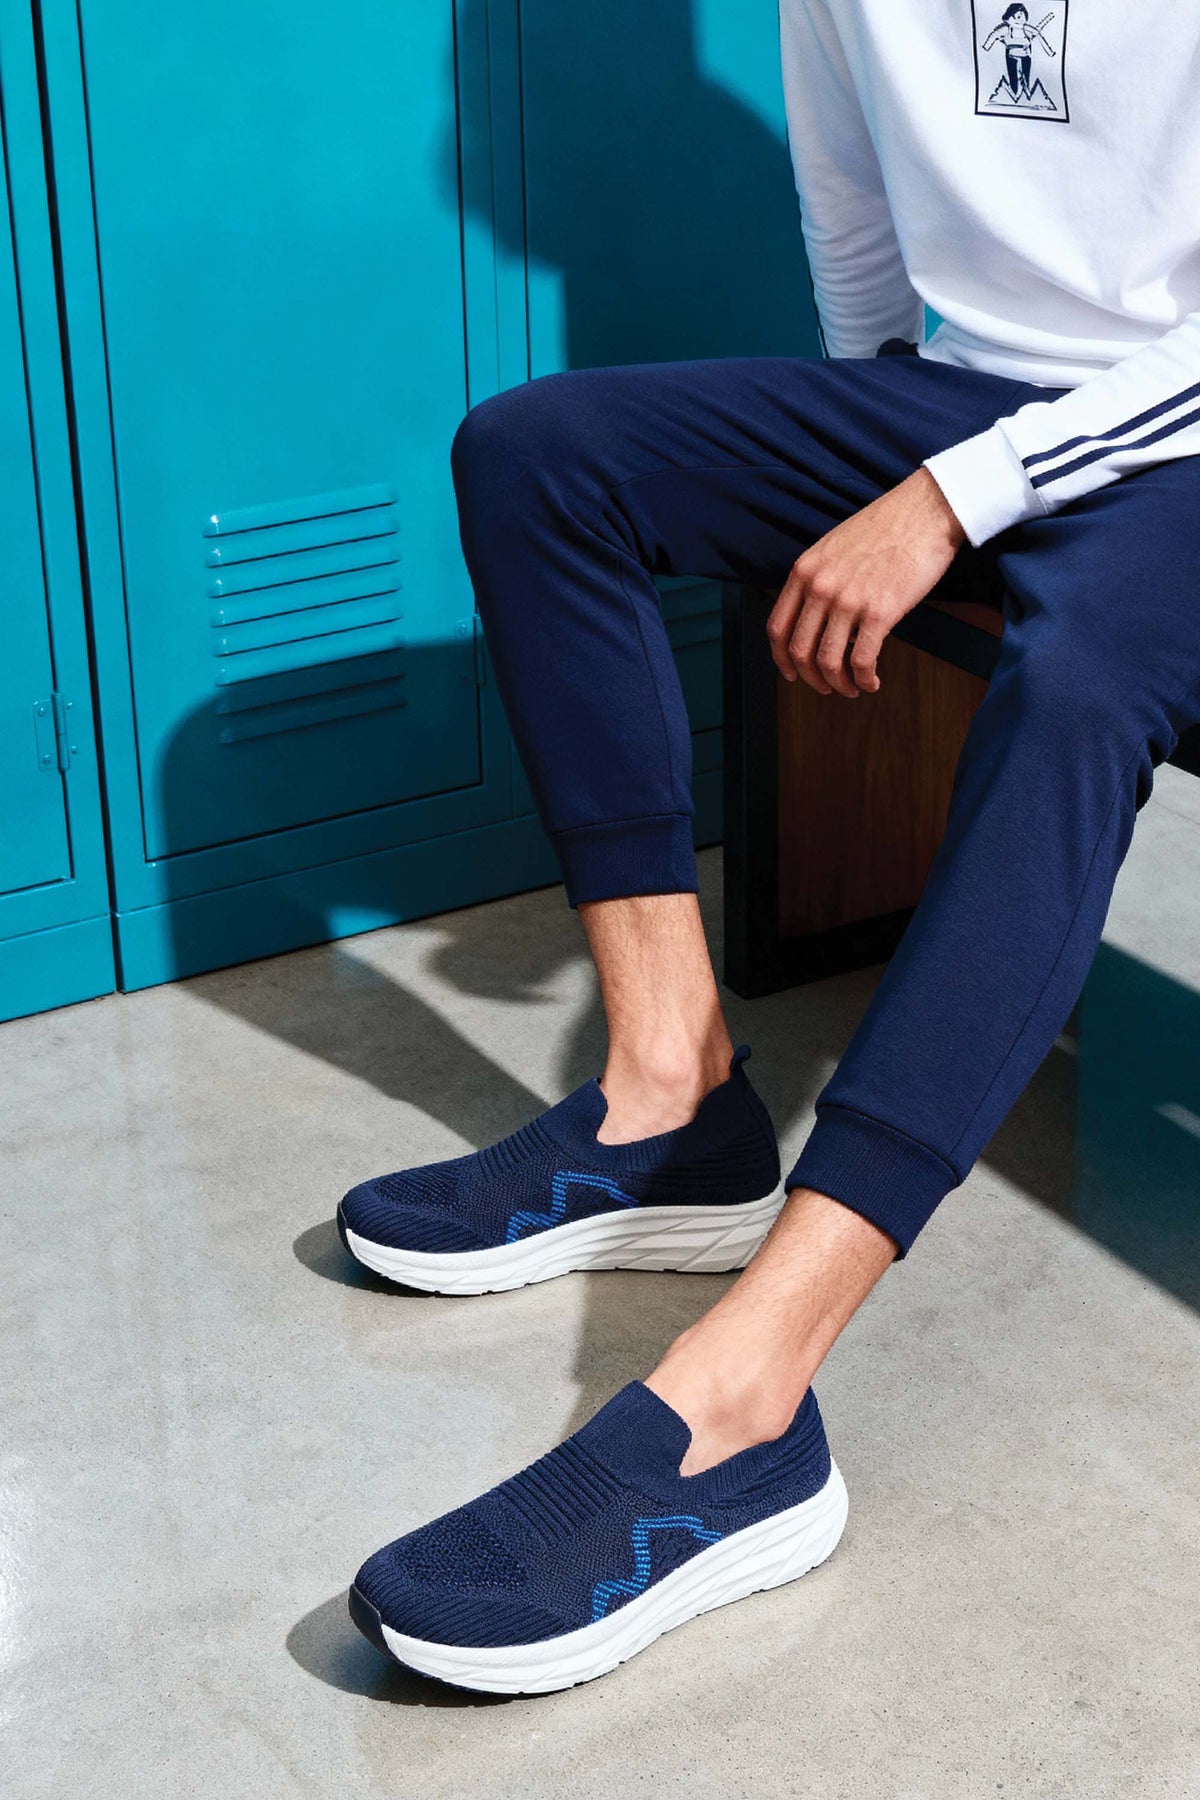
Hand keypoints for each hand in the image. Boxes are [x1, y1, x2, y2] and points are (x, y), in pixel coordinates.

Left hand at [766, 466, 965, 697]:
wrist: (924, 511)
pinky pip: (861, 661)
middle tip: (827, 687)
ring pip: (828, 661)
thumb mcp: (834, 547)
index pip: (777, 627)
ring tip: (852, 689)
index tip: (793, 674)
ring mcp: (847, 600)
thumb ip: (819, 579)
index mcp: (804, 571)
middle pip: (800, 651)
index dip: (782, 659)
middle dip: (811, 678)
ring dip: (839, 684)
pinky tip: (872, 682)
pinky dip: (864, 679)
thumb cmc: (886, 528)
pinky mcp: (879, 612)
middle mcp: (819, 587)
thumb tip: (819, 619)